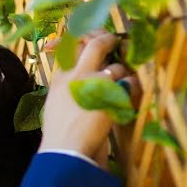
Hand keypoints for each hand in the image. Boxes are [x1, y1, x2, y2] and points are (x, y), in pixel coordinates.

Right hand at [40, 31, 140, 158]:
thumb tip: (76, 77)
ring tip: (121, 90)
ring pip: (117, 67)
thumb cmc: (59, 134)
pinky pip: (129, 83)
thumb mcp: (54, 104)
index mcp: (60, 78)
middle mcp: (76, 75)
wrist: (65, 150)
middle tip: (114, 41)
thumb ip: (65, 87)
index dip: (80, 36)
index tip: (88, 36)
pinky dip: (132, 89)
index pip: (69, 45)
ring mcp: (94, 82)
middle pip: (95, 43)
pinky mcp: (110, 95)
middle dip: (108, 39)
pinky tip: (128, 98)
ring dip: (122, 77)